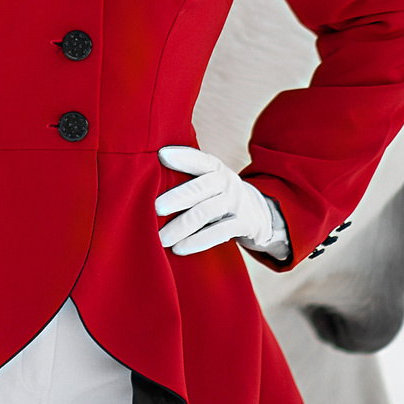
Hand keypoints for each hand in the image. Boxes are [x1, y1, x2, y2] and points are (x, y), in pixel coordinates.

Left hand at [155, 145, 288, 259]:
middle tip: (155, 208)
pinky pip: (219, 232)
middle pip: (200, 188)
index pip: (198, 159)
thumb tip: (144, 178)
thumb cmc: (218, 194)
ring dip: (181, 226)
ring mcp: (237, 202)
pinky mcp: (244, 223)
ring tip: (161, 238)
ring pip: (206, 212)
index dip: (182, 156)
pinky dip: (197, 241)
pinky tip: (179, 248)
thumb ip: (188, 176)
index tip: (160, 155)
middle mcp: (227, 182)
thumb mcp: (210, 180)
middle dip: (177, 197)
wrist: (259, 213)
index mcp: (215, 168)